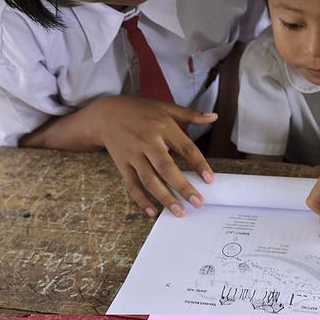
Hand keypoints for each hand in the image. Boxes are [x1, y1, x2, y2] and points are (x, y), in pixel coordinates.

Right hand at [87, 95, 217, 216]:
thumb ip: (190, 115)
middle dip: (183, 187)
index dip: (199, 164)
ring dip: (165, 198)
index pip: (185, 148)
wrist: (106, 114)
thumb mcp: (166, 107)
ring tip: (180, 212)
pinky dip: (141, 200)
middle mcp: (148, 142)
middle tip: (198, 202)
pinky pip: (132, 185)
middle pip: (167, 168)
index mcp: (163, 127)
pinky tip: (153, 212)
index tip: (210, 179)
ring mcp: (134, 155)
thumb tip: (214, 117)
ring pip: (149, 180)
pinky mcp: (122, 165)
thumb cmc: (140, 110)